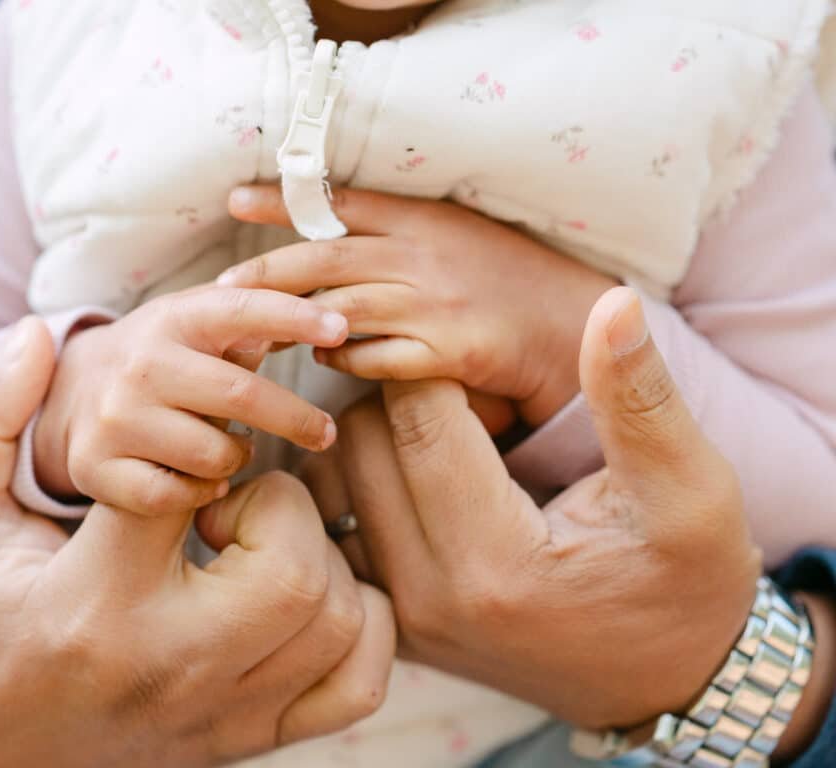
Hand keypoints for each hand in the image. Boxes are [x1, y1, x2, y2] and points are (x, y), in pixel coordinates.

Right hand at [0, 318, 394, 767]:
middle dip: (280, 504)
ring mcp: (225, 713)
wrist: (0, 753)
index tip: (186, 457)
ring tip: (257, 547)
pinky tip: (306, 595)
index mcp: (92, 604)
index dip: (199, 445)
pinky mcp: (257, 737)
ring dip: (316, 554)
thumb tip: (31, 338)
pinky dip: (357, 623)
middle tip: (231, 500)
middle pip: (292, 568)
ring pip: (336, 616)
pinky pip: (358, 679)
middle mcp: (171, 668)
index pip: (183, 492)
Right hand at [33, 284, 349, 508]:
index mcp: (173, 318)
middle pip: (240, 396)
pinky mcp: (95, 466)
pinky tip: (204, 479)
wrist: (71, 389)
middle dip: (295, 419)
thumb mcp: (198, 323)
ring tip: (236, 449)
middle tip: (324, 434)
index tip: (340, 328)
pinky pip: (175, 496)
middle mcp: (140, 364)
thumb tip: (328, 320)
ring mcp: (114, 417)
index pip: (241, 310)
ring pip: (214, 455)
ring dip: (239, 457)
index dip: (294, 316)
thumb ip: (253, 322)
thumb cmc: (162, 356)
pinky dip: (202, 492)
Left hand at [223, 185, 616, 427]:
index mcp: (423, 220)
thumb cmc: (506, 276)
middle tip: (223, 286)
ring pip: (343, 312)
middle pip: (326, 261)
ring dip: (297, 324)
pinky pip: (378, 359)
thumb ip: (395, 234)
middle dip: (268, 272)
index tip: (235, 201)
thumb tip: (328, 246)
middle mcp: (423, 258)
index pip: (340, 205)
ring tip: (264, 332)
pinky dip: (346, 360)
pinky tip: (328, 360)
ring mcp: (435, 305)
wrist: (570, 322)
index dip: (284, 203)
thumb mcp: (453, 235)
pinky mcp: (449, 352)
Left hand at [308, 287, 765, 730]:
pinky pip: (338, 528)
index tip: (479, 356)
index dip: (441, 361)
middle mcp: (426, 596)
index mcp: (494, 560)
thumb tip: (613, 304)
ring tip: (442, 429)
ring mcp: (400, 617)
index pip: (416, 414)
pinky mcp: (391, 623)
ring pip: (336, 481)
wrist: (664, 683)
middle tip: (466, 392)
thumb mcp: (691, 492)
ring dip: (375, 436)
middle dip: (403, 394)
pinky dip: (359, 486)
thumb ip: (642, 400)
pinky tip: (415, 473)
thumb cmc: (687, 587)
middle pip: (361, 442)